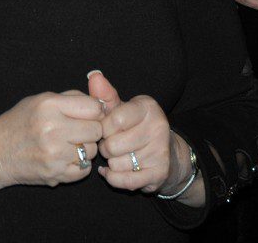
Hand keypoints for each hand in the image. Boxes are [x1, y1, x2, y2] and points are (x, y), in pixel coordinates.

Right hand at [0, 90, 103, 188]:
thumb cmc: (17, 123)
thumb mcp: (39, 100)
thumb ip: (70, 98)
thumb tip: (101, 104)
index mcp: (49, 105)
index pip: (94, 107)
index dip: (94, 111)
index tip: (88, 114)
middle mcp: (52, 128)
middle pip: (97, 130)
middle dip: (91, 130)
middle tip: (78, 131)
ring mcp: (54, 154)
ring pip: (92, 151)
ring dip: (84, 148)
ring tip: (67, 145)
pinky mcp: (54, 174)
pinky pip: (84, 170)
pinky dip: (78, 165)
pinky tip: (64, 158)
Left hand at [88, 71, 188, 194]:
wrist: (164, 151)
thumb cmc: (134, 127)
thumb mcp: (121, 109)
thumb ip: (105, 95)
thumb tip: (94, 76)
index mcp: (148, 107)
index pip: (114, 120)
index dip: (102, 128)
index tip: (104, 129)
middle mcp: (158, 127)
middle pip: (113, 145)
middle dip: (105, 147)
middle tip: (110, 144)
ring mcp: (161, 151)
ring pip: (117, 164)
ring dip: (111, 163)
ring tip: (117, 156)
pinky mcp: (160, 173)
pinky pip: (125, 181)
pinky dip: (113, 177)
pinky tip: (111, 171)